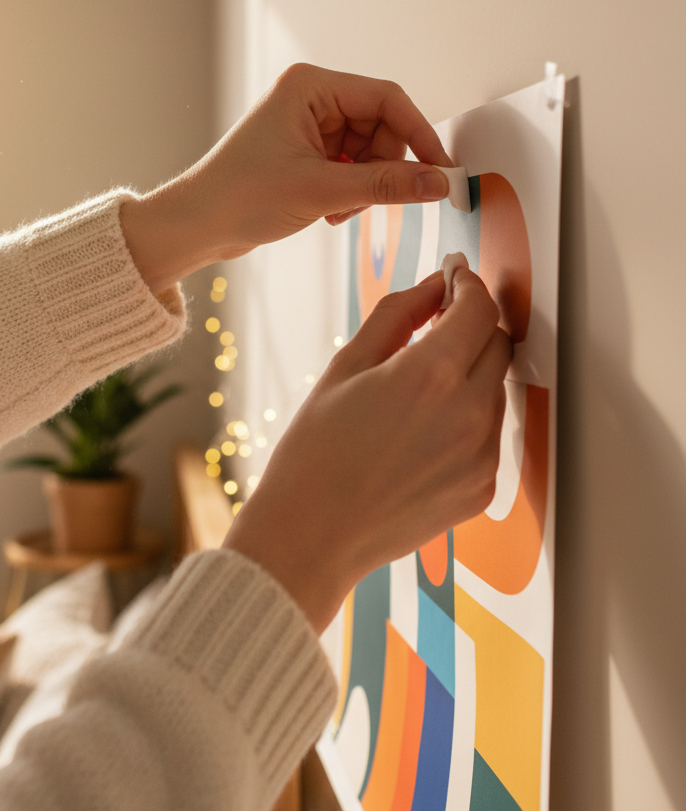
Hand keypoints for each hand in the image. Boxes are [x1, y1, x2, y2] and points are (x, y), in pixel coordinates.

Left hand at [121, 64, 453, 292]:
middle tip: (366, 201)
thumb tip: (439, 183)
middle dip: (382, 168)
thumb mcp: (321, 191)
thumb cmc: (239, 198)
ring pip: (367, 152)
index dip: (419, 136)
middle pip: (380, 127)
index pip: (387, 99)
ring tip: (336, 211)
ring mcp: (305, 126)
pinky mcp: (302, 153)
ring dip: (364, 186)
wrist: (195, 227)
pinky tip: (326, 212)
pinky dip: (348, 192)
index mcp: (309, 86)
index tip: (442, 172)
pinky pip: (349, 167)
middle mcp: (309, 99)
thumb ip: (385, 185)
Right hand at [223, 267, 511, 632]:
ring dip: (470, 372)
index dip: (469, 282)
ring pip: (496, 389)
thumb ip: (397, 315)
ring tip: (417, 387)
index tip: (456, 275)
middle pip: (498, 343)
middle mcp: (469, 414)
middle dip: (472, 323)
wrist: (311, 535)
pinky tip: (421, 429)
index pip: (479, 307)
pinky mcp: (483, 489)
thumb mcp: (345, 367)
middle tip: (437, 322)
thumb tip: (434, 285)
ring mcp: (482, 456)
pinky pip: (490, 435)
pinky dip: (467, 417)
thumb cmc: (315, 452)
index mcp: (430, 375)